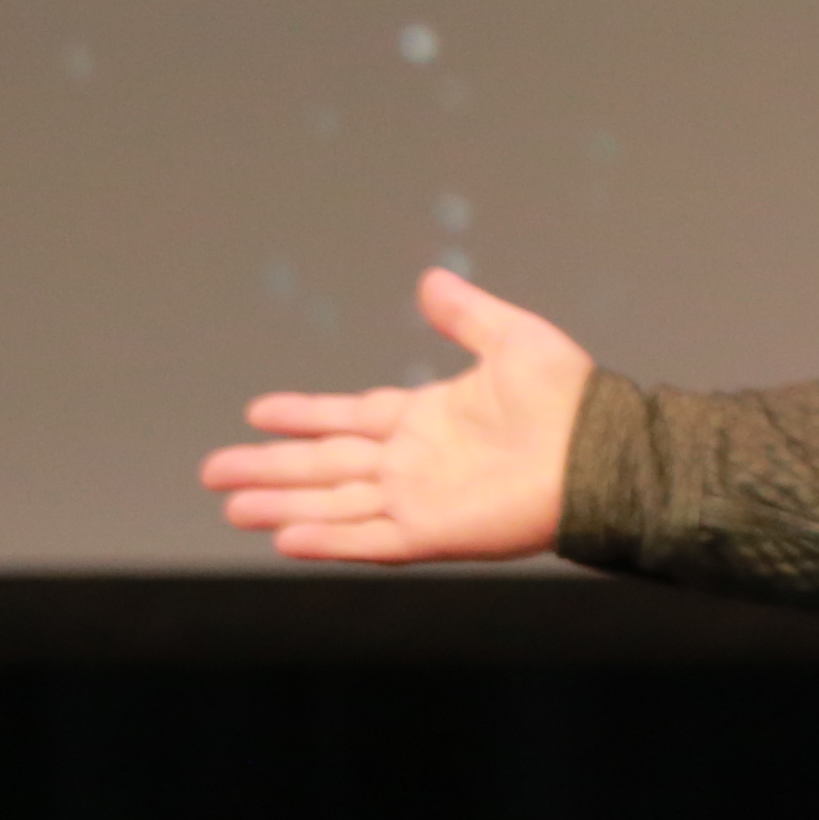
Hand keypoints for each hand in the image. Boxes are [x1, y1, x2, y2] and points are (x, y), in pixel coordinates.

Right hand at [198, 264, 594, 564]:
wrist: (605, 452)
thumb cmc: (573, 400)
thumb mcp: (513, 340)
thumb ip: (466, 314)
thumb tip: (431, 280)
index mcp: (428, 419)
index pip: (349, 418)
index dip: (303, 416)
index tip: (257, 414)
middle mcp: (415, 461)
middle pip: (325, 464)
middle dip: (270, 468)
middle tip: (213, 470)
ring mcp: (421, 499)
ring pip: (334, 503)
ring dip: (283, 506)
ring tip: (232, 506)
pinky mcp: (435, 532)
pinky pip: (370, 538)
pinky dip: (329, 539)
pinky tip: (285, 538)